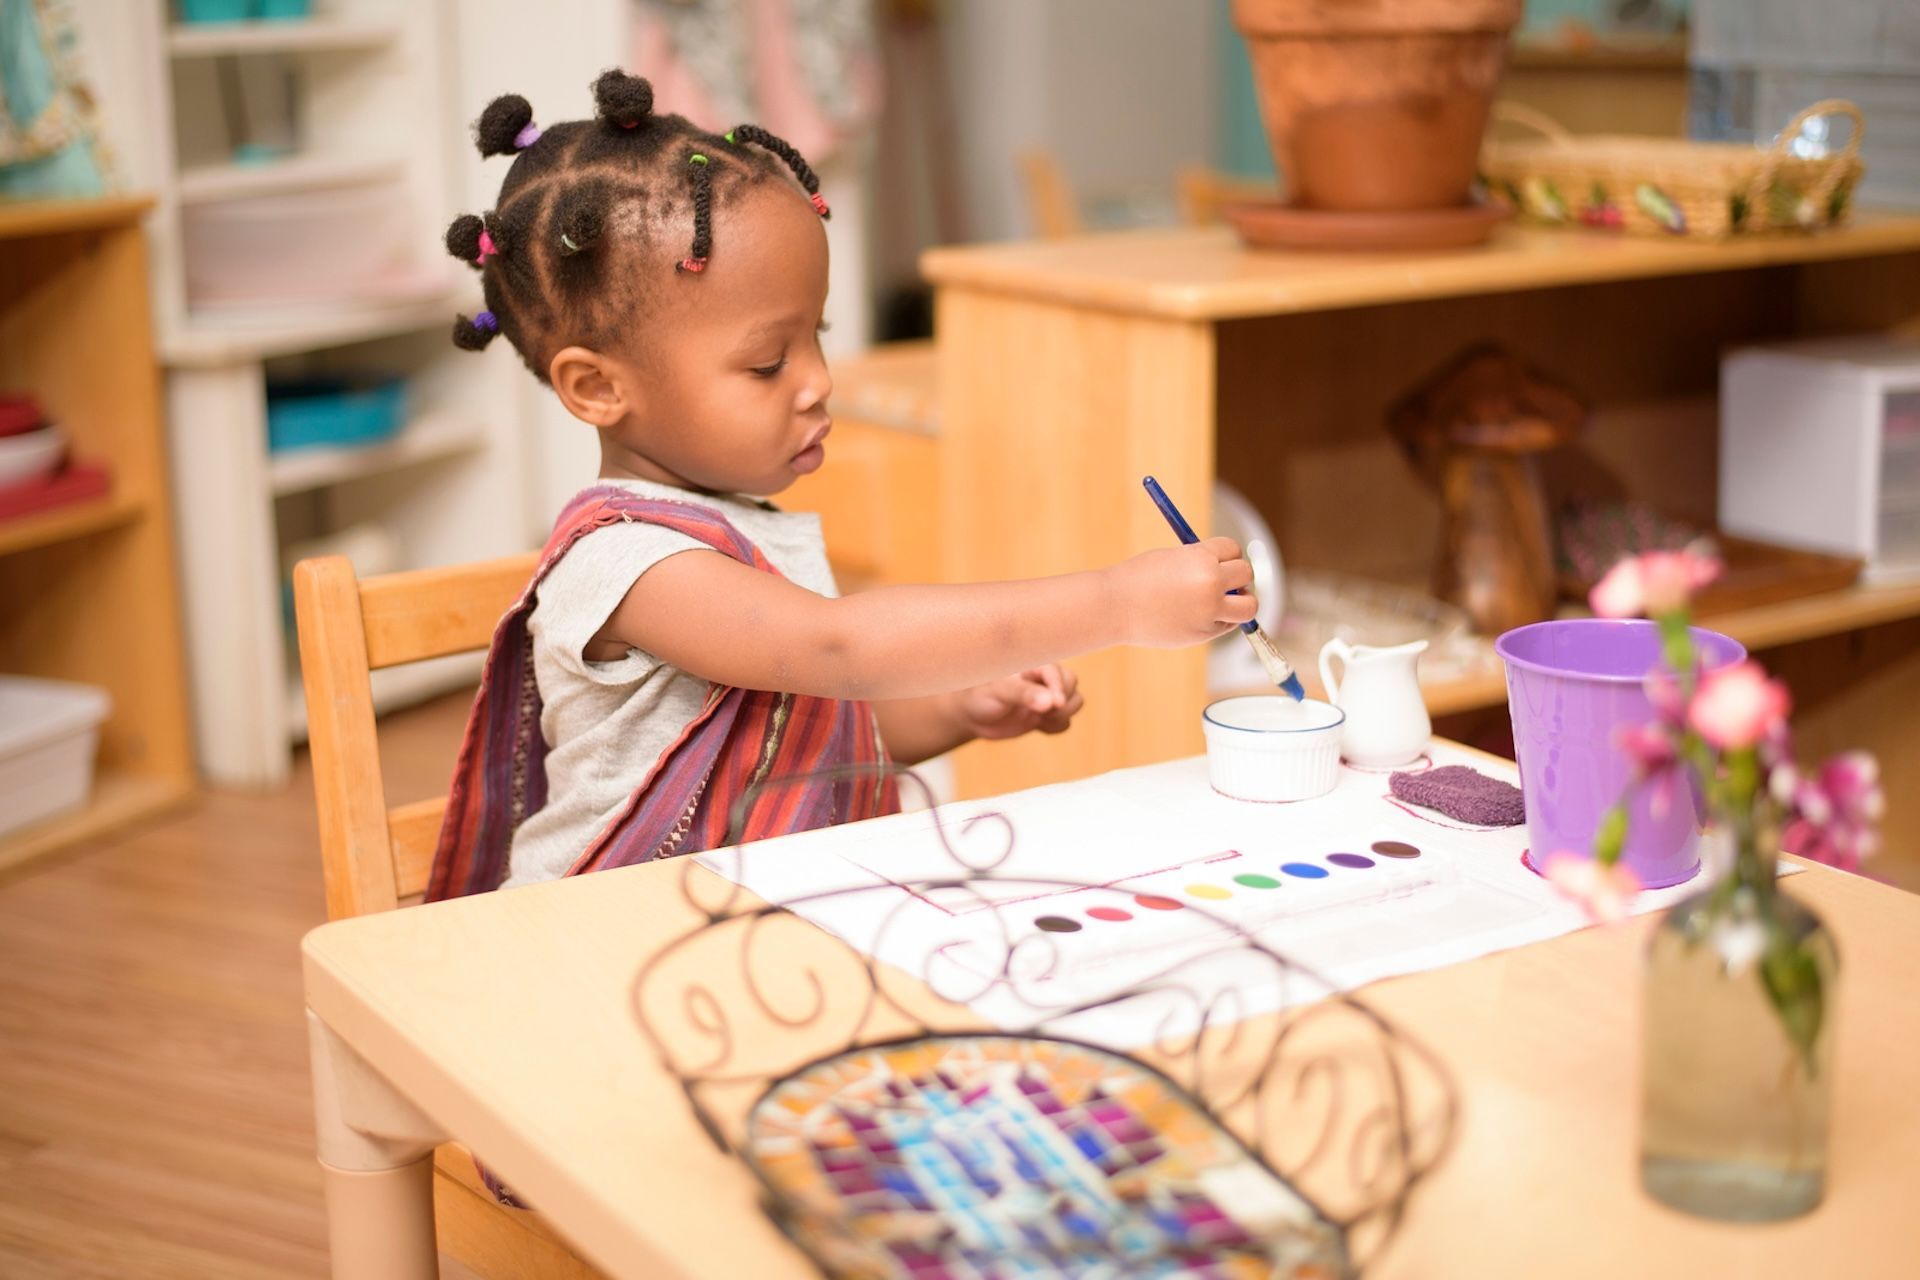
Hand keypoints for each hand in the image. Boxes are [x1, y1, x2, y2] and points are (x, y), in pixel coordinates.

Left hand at [953, 665, 1083, 739]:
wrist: (971, 715)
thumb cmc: (980, 695)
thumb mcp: (999, 692)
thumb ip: (1023, 693)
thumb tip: (1051, 701)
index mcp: (1033, 665)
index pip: (1057, 672)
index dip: (1059, 687)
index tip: (1055, 704)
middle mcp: (1043, 679)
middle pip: (1072, 684)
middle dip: (1062, 702)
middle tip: (1042, 713)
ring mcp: (1047, 697)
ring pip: (1075, 701)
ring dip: (1062, 715)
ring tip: (1040, 720)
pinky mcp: (1046, 715)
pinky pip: (1065, 721)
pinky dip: (1057, 727)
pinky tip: (1038, 727)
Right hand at [1107, 537, 1255, 646]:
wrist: (1114, 607)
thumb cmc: (1137, 578)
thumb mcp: (1171, 558)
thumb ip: (1199, 562)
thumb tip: (1226, 570)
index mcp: (1201, 557)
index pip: (1232, 548)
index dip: (1224, 554)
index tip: (1216, 560)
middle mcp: (1211, 583)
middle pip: (1246, 574)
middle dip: (1236, 576)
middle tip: (1222, 582)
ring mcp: (1209, 611)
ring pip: (1249, 606)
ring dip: (1242, 602)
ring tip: (1222, 601)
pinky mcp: (1204, 633)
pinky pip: (1227, 625)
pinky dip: (1221, 621)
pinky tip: (1199, 617)